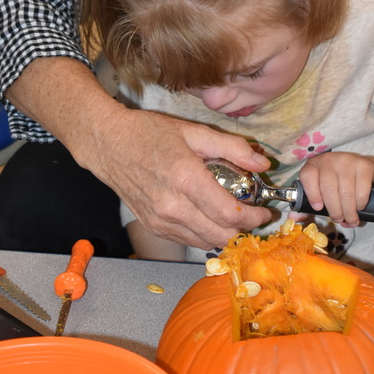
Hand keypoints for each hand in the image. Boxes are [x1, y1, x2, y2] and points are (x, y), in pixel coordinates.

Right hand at [80, 103, 272, 249]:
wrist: (108, 144)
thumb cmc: (149, 133)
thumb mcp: (194, 131)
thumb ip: (232, 148)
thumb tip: (263, 164)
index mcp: (186, 179)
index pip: (229, 213)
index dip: (253, 217)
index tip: (264, 212)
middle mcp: (173, 206)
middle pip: (220, 235)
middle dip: (244, 230)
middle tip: (254, 217)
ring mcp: (161, 220)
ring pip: (205, 242)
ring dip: (226, 235)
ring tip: (236, 219)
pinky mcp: (153, 227)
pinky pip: (187, 240)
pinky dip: (205, 235)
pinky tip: (211, 219)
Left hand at [294, 152, 373, 226]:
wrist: (364, 169)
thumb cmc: (337, 182)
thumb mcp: (320, 190)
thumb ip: (306, 204)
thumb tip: (293, 217)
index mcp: (313, 165)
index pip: (307, 176)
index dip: (311, 194)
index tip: (318, 208)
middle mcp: (329, 160)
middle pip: (328, 189)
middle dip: (334, 210)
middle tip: (338, 219)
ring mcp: (347, 160)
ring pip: (346, 193)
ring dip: (348, 211)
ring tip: (350, 219)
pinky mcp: (364, 165)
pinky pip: (361, 190)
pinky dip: (360, 204)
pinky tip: (359, 207)